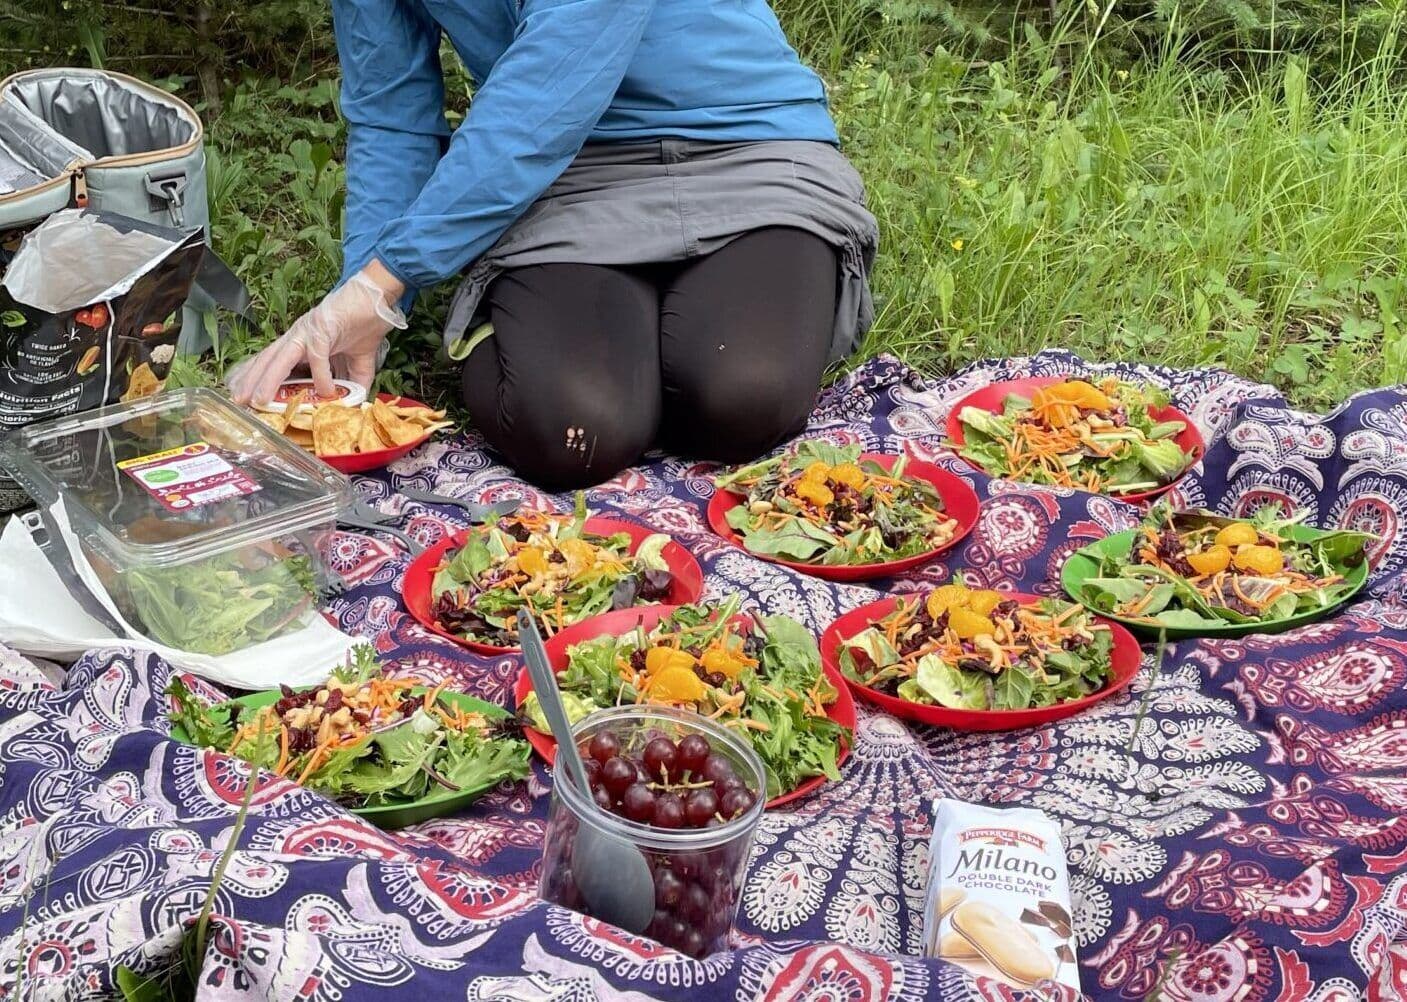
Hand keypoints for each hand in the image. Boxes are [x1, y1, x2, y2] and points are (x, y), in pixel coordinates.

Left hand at [228, 261, 407, 406]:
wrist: (378, 297)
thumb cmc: (364, 324)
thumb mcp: (358, 363)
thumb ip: (354, 384)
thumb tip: (353, 405)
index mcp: (301, 342)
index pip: (272, 361)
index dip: (256, 377)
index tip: (244, 394)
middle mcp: (298, 336)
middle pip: (268, 360)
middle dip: (251, 381)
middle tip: (238, 401)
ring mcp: (308, 331)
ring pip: (282, 358)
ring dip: (269, 379)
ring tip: (259, 399)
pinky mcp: (323, 328)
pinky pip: (318, 356)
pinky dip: (321, 375)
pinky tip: (325, 391)